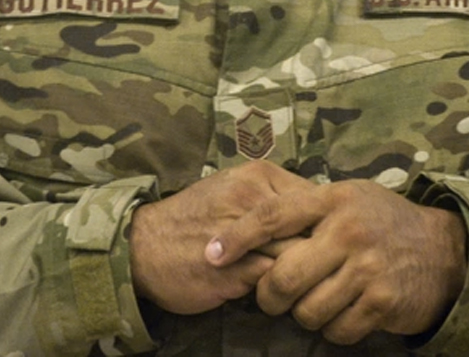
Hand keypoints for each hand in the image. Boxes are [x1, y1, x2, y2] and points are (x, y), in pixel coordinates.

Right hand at [128, 160, 317, 314]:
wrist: (141, 246)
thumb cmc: (193, 219)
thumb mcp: (233, 191)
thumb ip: (274, 198)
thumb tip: (319, 216)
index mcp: (258, 175)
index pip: (316, 200)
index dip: (327, 225)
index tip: (327, 242)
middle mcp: (254, 198)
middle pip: (312, 226)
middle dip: (321, 250)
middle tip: (324, 267)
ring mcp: (246, 234)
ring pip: (298, 253)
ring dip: (304, 272)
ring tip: (306, 282)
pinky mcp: (235, 269)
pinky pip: (276, 280)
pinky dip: (284, 289)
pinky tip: (281, 292)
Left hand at [207, 180, 467, 344]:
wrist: (444, 250)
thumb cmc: (384, 222)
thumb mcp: (349, 199)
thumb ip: (308, 209)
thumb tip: (250, 222)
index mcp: (334, 199)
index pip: (273, 215)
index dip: (236, 236)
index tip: (210, 253)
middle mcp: (349, 230)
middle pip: (284, 276)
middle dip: (270, 296)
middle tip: (272, 298)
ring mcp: (368, 267)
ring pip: (308, 310)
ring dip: (306, 314)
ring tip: (318, 302)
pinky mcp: (382, 301)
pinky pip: (337, 330)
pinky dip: (335, 329)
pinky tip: (345, 313)